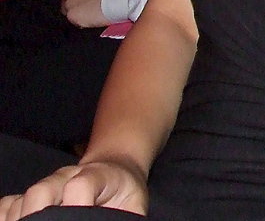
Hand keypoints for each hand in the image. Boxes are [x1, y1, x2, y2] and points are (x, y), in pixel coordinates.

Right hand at [0, 161, 147, 219]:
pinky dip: (7, 216)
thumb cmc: (125, 193)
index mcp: (99, 176)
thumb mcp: (134, 204)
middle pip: (42, 190)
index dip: (76, 204)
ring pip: (25, 198)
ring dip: (23, 219)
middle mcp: (68, 176)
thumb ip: (124, 217)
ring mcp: (48, 183)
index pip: (81, 185)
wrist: (114, 166)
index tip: (81, 219)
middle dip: (40, 216)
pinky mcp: (33, 194)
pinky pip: (9, 204)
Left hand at [60, 0, 144, 27]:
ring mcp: (69, 3)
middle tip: (87, 9)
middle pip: (64, 1)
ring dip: (77, 14)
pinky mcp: (72, 16)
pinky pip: (74, 22)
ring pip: (68, 13)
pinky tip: (93, 21)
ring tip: (92, 16)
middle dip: (73, 5)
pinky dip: (82, 23)